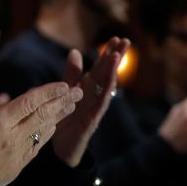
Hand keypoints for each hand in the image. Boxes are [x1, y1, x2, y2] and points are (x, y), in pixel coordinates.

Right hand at [0, 75, 82, 185]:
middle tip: (78, 91)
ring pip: (43, 132)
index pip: (30, 102)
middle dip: (62, 102)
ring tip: (71, 107)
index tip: (63, 84)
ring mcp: (16, 155)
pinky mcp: (15, 169)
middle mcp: (12, 139)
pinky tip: (51, 129)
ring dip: (59, 118)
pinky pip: (36, 148)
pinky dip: (46, 135)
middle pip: (43, 116)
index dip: (48, 92)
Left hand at [51, 37, 129, 166]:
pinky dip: (105, 94)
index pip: (99, 67)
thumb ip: (72, 73)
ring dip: (112, 72)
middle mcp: (94, 96)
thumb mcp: (66, 91)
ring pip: (106, 87)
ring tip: (117, 56)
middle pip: (106, 74)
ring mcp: (94, 108)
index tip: (116, 38)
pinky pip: (100, 106)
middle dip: (116, 58)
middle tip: (125, 40)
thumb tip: (75, 51)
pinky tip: (111, 83)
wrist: (61, 147)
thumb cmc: (66, 119)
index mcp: (88, 88)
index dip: (107, 53)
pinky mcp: (91, 121)